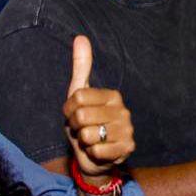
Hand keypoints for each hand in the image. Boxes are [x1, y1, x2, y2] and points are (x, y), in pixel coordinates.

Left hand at [62, 35, 134, 179]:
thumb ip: (81, 67)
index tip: (74, 115)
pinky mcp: (127, 149)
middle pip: (81, 116)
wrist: (95, 158)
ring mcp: (127, 130)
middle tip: (82, 130)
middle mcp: (123, 111)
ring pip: (88, 134)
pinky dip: (92, 154)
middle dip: (75, 126)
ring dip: (83, 141)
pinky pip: (97, 150)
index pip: (77, 97)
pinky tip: (99, 151)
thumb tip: (80, 37)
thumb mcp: (79, 95)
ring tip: (91, 140)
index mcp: (113, 96)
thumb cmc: (86, 124)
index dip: (68, 110)